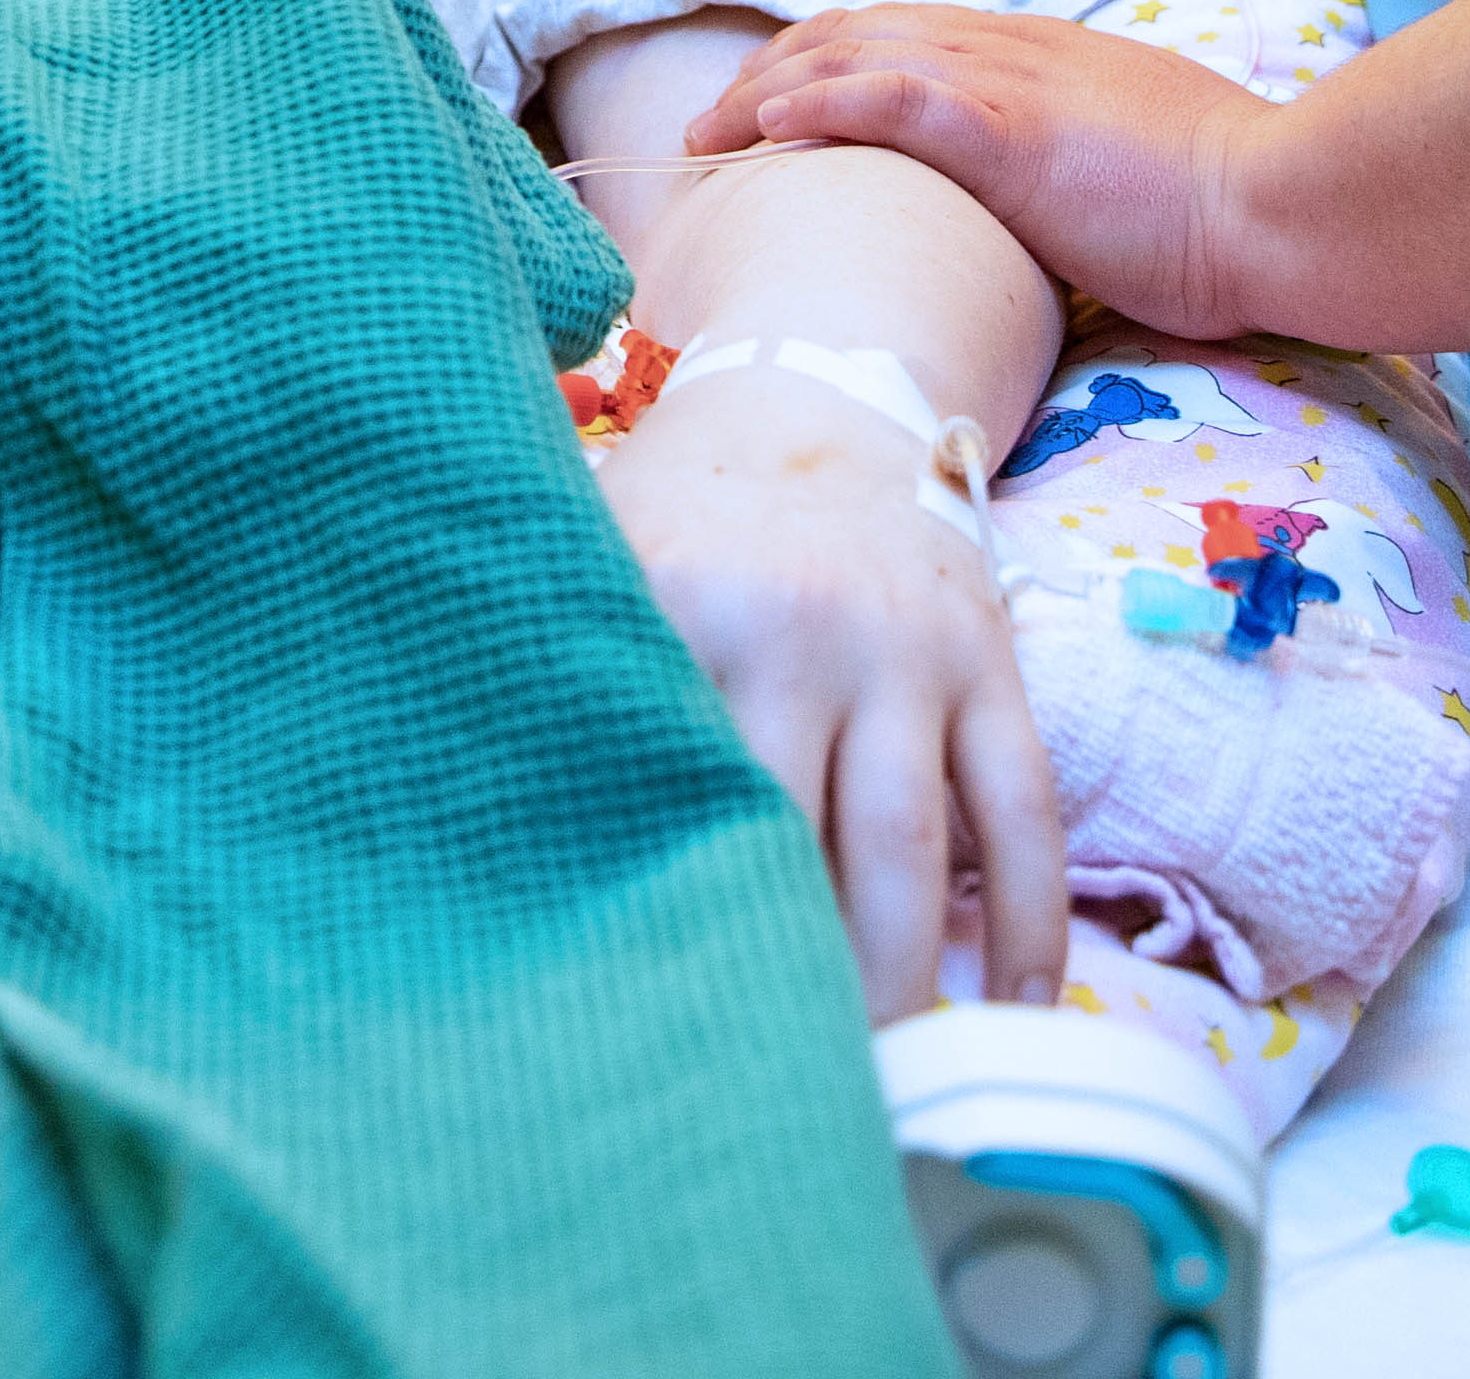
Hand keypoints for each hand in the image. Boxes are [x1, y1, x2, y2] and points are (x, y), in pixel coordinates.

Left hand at [594, 365, 1066, 1018]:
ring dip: (901, 978)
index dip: (664, 914)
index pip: (671, 796)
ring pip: (913, 853)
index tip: (645, 1013)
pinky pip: (1024, 809)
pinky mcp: (989, 661)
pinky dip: (1030, 917)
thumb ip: (539, 665)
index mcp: (679, 609)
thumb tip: (439, 802)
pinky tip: (1020, 1004)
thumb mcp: (589, 554)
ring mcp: (906, 651)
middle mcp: (798, 630)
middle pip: (795, 849)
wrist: (818, 390)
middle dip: (784, 977)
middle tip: (766, 1078)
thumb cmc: (679, 511)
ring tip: (878, 1071)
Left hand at [693, 9, 1267, 346]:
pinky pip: (887, 97)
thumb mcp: (1137, 162)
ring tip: (711, 134)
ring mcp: (1009, 84)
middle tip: (717, 123)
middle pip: (862, 31)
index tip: (779, 101)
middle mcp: (1014, 51)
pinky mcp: (1007, 130)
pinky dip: (817, 104)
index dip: (833, 60)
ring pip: (857, 54)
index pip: (910, 35)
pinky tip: (766, 130)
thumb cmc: (1230, 207)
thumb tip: (1053, 202)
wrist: (1283, 204)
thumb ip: (1080, 161)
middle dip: (779, 70)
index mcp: (1044, 57)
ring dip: (770, 90)